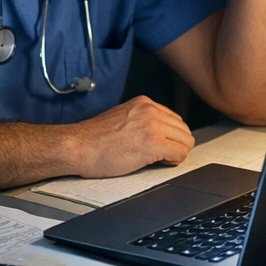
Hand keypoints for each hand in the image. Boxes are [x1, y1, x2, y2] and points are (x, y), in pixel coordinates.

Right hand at [69, 96, 194, 177]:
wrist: (78, 146)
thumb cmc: (94, 139)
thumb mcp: (122, 117)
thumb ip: (142, 120)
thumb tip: (158, 131)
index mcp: (144, 103)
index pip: (174, 118)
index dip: (170, 136)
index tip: (160, 145)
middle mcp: (151, 110)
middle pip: (183, 129)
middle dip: (176, 144)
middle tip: (161, 155)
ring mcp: (153, 126)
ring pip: (186, 141)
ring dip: (176, 153)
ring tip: (159, 159)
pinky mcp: (153, 143)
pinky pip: (180, 153)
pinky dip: (174, 161)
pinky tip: (159, 163)